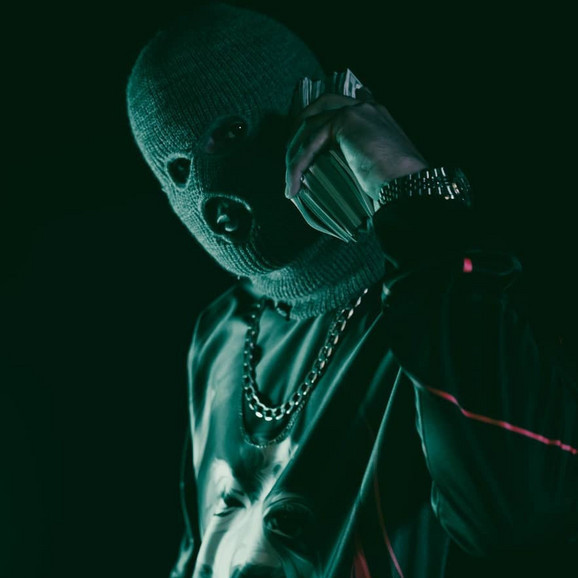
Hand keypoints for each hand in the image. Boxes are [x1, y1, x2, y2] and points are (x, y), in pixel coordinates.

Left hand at [285, 89, 427, 199]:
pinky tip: (292, 186)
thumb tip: (344, 168)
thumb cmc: (396, 184)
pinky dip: (297, 166)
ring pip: (310, 128)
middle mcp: (366, 106)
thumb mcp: (377, 165)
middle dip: (299, 127)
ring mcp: (356, 110)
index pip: (350, 101)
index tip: (313, 123)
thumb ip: (359, 156)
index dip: (327, 110)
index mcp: (377, 115)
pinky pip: (310, 143)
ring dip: (294, 156)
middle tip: (288, 155)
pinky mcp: (345, 121)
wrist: (407, 184)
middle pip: (321, 105)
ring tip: (290, 181)